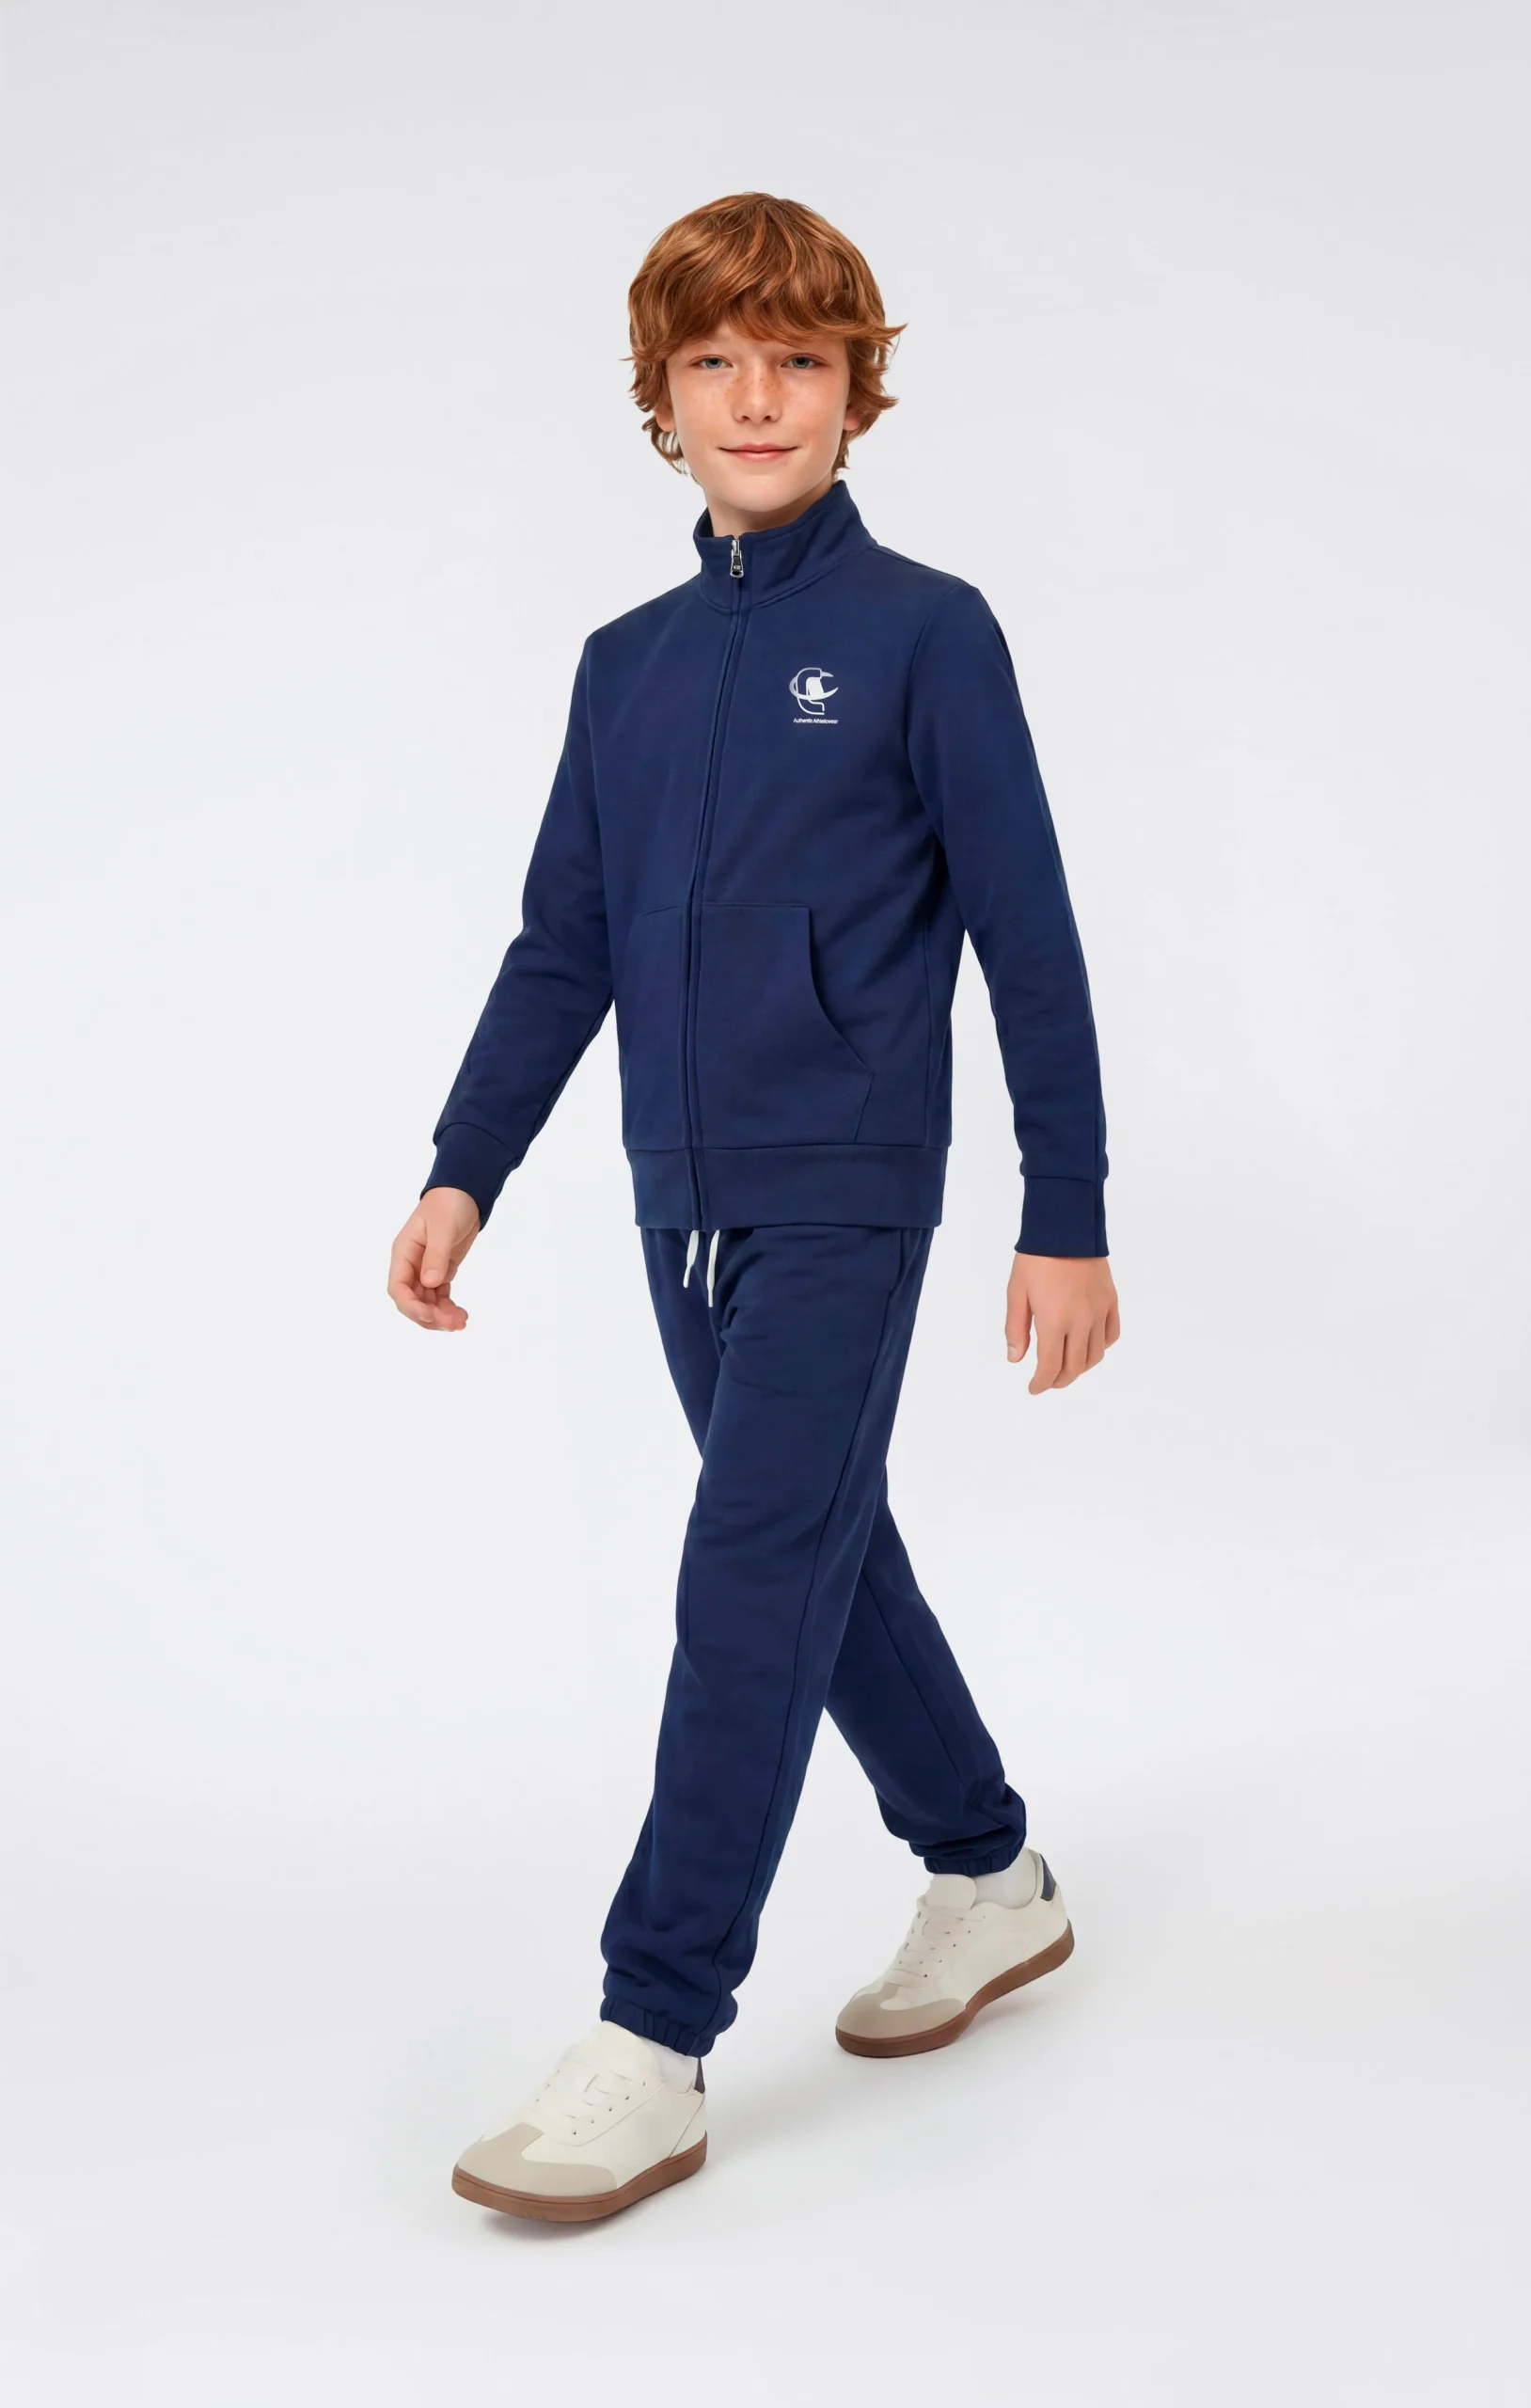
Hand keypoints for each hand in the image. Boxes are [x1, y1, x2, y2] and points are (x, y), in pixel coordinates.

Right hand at [388, 1187, 480, 1330]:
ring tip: (461, 1322)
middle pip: (411, 1300)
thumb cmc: (449, 1204)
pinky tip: (461, 1315)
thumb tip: (430, 1283)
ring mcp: (425, 1269)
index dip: (411, 1306)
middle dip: (429, 1316)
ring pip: (426, 1302)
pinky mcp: (441, 1271)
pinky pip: (439, 1296)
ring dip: (441, 1316)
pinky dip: (448, 1308)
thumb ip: (436, 1255)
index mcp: (404, 1252)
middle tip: (453, 1324)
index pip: (398, 1287)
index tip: (430, 1316)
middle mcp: (411, 1264)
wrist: (465, 1192)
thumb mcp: (443, 1227)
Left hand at [1006, 1252, 1119, 1392]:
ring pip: (1095, 1355)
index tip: (1034, 1388)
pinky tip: (1088, 1347)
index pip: (1051, 1366)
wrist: (1066, 1228)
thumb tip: (1016, 1360)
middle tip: (1047, 1382)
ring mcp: (1099, 1312)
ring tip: (1066, 1368)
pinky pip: (1111, 1335)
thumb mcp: (1016, 1293)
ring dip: (1080, 1368)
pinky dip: (1100, 1348)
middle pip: (1074, 1367)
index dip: (1041, 1383)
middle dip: (1059, 1380)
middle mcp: (1081, 1322)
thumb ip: (1016, 1329)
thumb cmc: (1036, 1259)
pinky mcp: (1110, 1301)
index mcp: (1055, 1321)